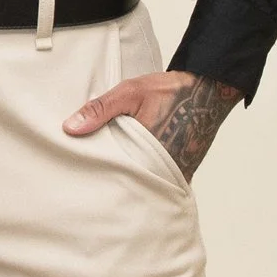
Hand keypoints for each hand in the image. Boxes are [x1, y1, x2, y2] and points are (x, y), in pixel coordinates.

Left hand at [62, 66, 239, 181]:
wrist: (207, 91)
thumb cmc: (169, 91)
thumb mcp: (129, 93)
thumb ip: (100, 110)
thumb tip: (70, 128)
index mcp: (146, 152)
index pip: (115, 175)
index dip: (99, 177)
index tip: (83, 179)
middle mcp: (163, 169)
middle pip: (130, 184)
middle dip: (114, 183)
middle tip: (93, 185)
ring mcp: (176, 173)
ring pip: (146, 185)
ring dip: (132, 181)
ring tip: (111, 182)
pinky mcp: (183, 172)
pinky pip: (160, 182)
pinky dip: (148, 178)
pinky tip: (133, 173)